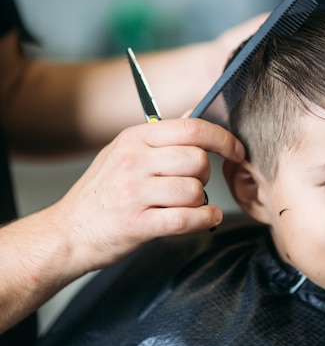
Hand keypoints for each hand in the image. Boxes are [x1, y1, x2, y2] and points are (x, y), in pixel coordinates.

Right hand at [49, 117, 244, 272]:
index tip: (236, 150)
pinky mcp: (137, 224)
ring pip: (195, 190)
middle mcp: (133, 161)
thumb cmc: (102, 194)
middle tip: (194, 185)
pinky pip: (188, 218)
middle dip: (206, 175)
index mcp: (134, 138)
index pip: (191, 128)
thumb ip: (162, 137)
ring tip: (186, 205)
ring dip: (201, 201)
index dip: (223, 139)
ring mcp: (133, 193)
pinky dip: (205, 220)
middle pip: (198, 160)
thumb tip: (197, 112)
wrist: (67, 233)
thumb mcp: (124, 153)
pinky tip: (206, 218)